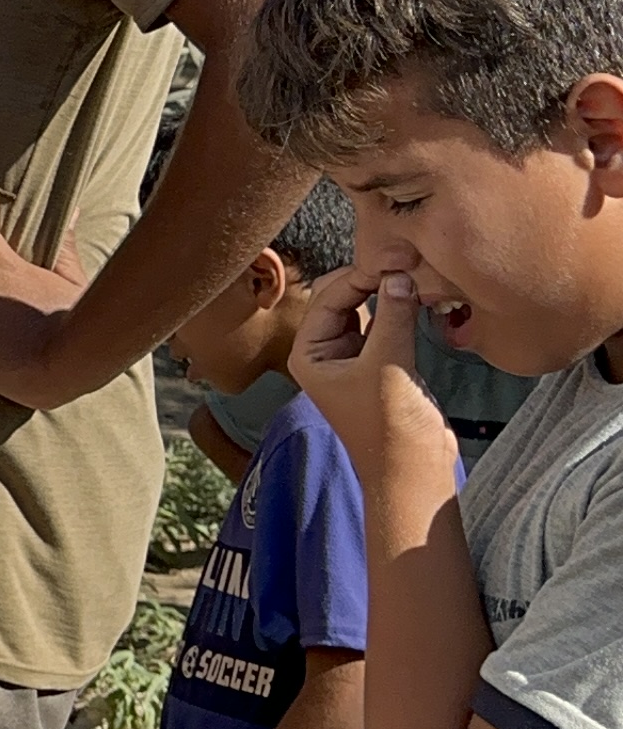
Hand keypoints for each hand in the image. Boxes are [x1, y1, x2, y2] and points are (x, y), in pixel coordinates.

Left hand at [290, 264, 450, 466]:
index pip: (329, 297)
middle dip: (371, 278)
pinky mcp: (382, 365)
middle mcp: (326, 352)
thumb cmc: (391, 426)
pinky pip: (386, 326)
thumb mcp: (389, 365)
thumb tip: (399, 274)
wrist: (414, 471)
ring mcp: (354, 358)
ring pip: (367, 310)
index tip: (395, 257)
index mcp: (310, 353)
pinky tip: (418, 295)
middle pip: (344, 299)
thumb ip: (393, 316)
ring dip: (387, 292)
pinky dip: (400, 310)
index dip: (360, 274)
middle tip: (406, 259)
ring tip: (415, 271)